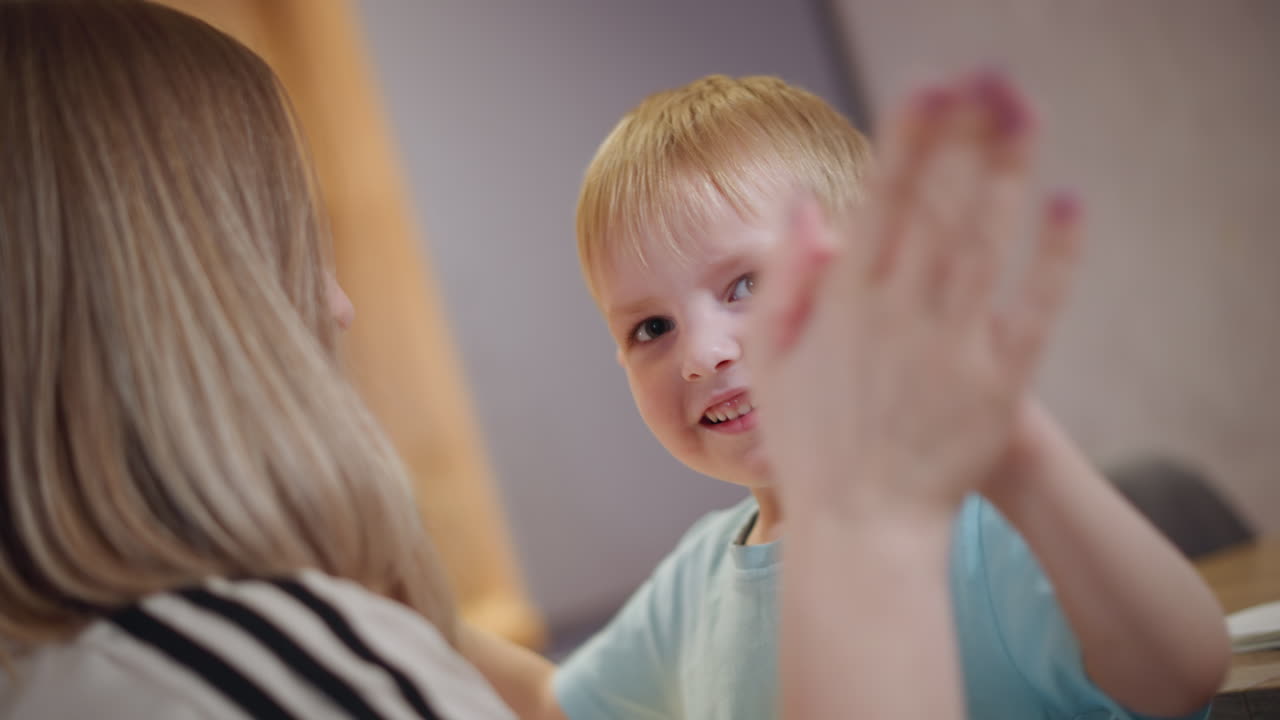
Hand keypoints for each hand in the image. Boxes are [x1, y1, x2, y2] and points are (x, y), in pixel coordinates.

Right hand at [750, 73, 1081, 522]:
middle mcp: (900, 314)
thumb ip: (785, 275)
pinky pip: (1033, 309)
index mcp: (844, 304)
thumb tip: (807, 200)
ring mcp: (952, 347)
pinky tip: (1067, 201)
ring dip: (1004, 172)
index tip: (929, 86)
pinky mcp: (998, 383)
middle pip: (938, 206)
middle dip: (962, 134)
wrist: (863, 527)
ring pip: (984, 242)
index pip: (880, 200)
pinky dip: (1053, 255)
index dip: (907, 138)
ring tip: (1021, 110)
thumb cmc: (809, 441)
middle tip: (985, 74)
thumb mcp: (769, 358)